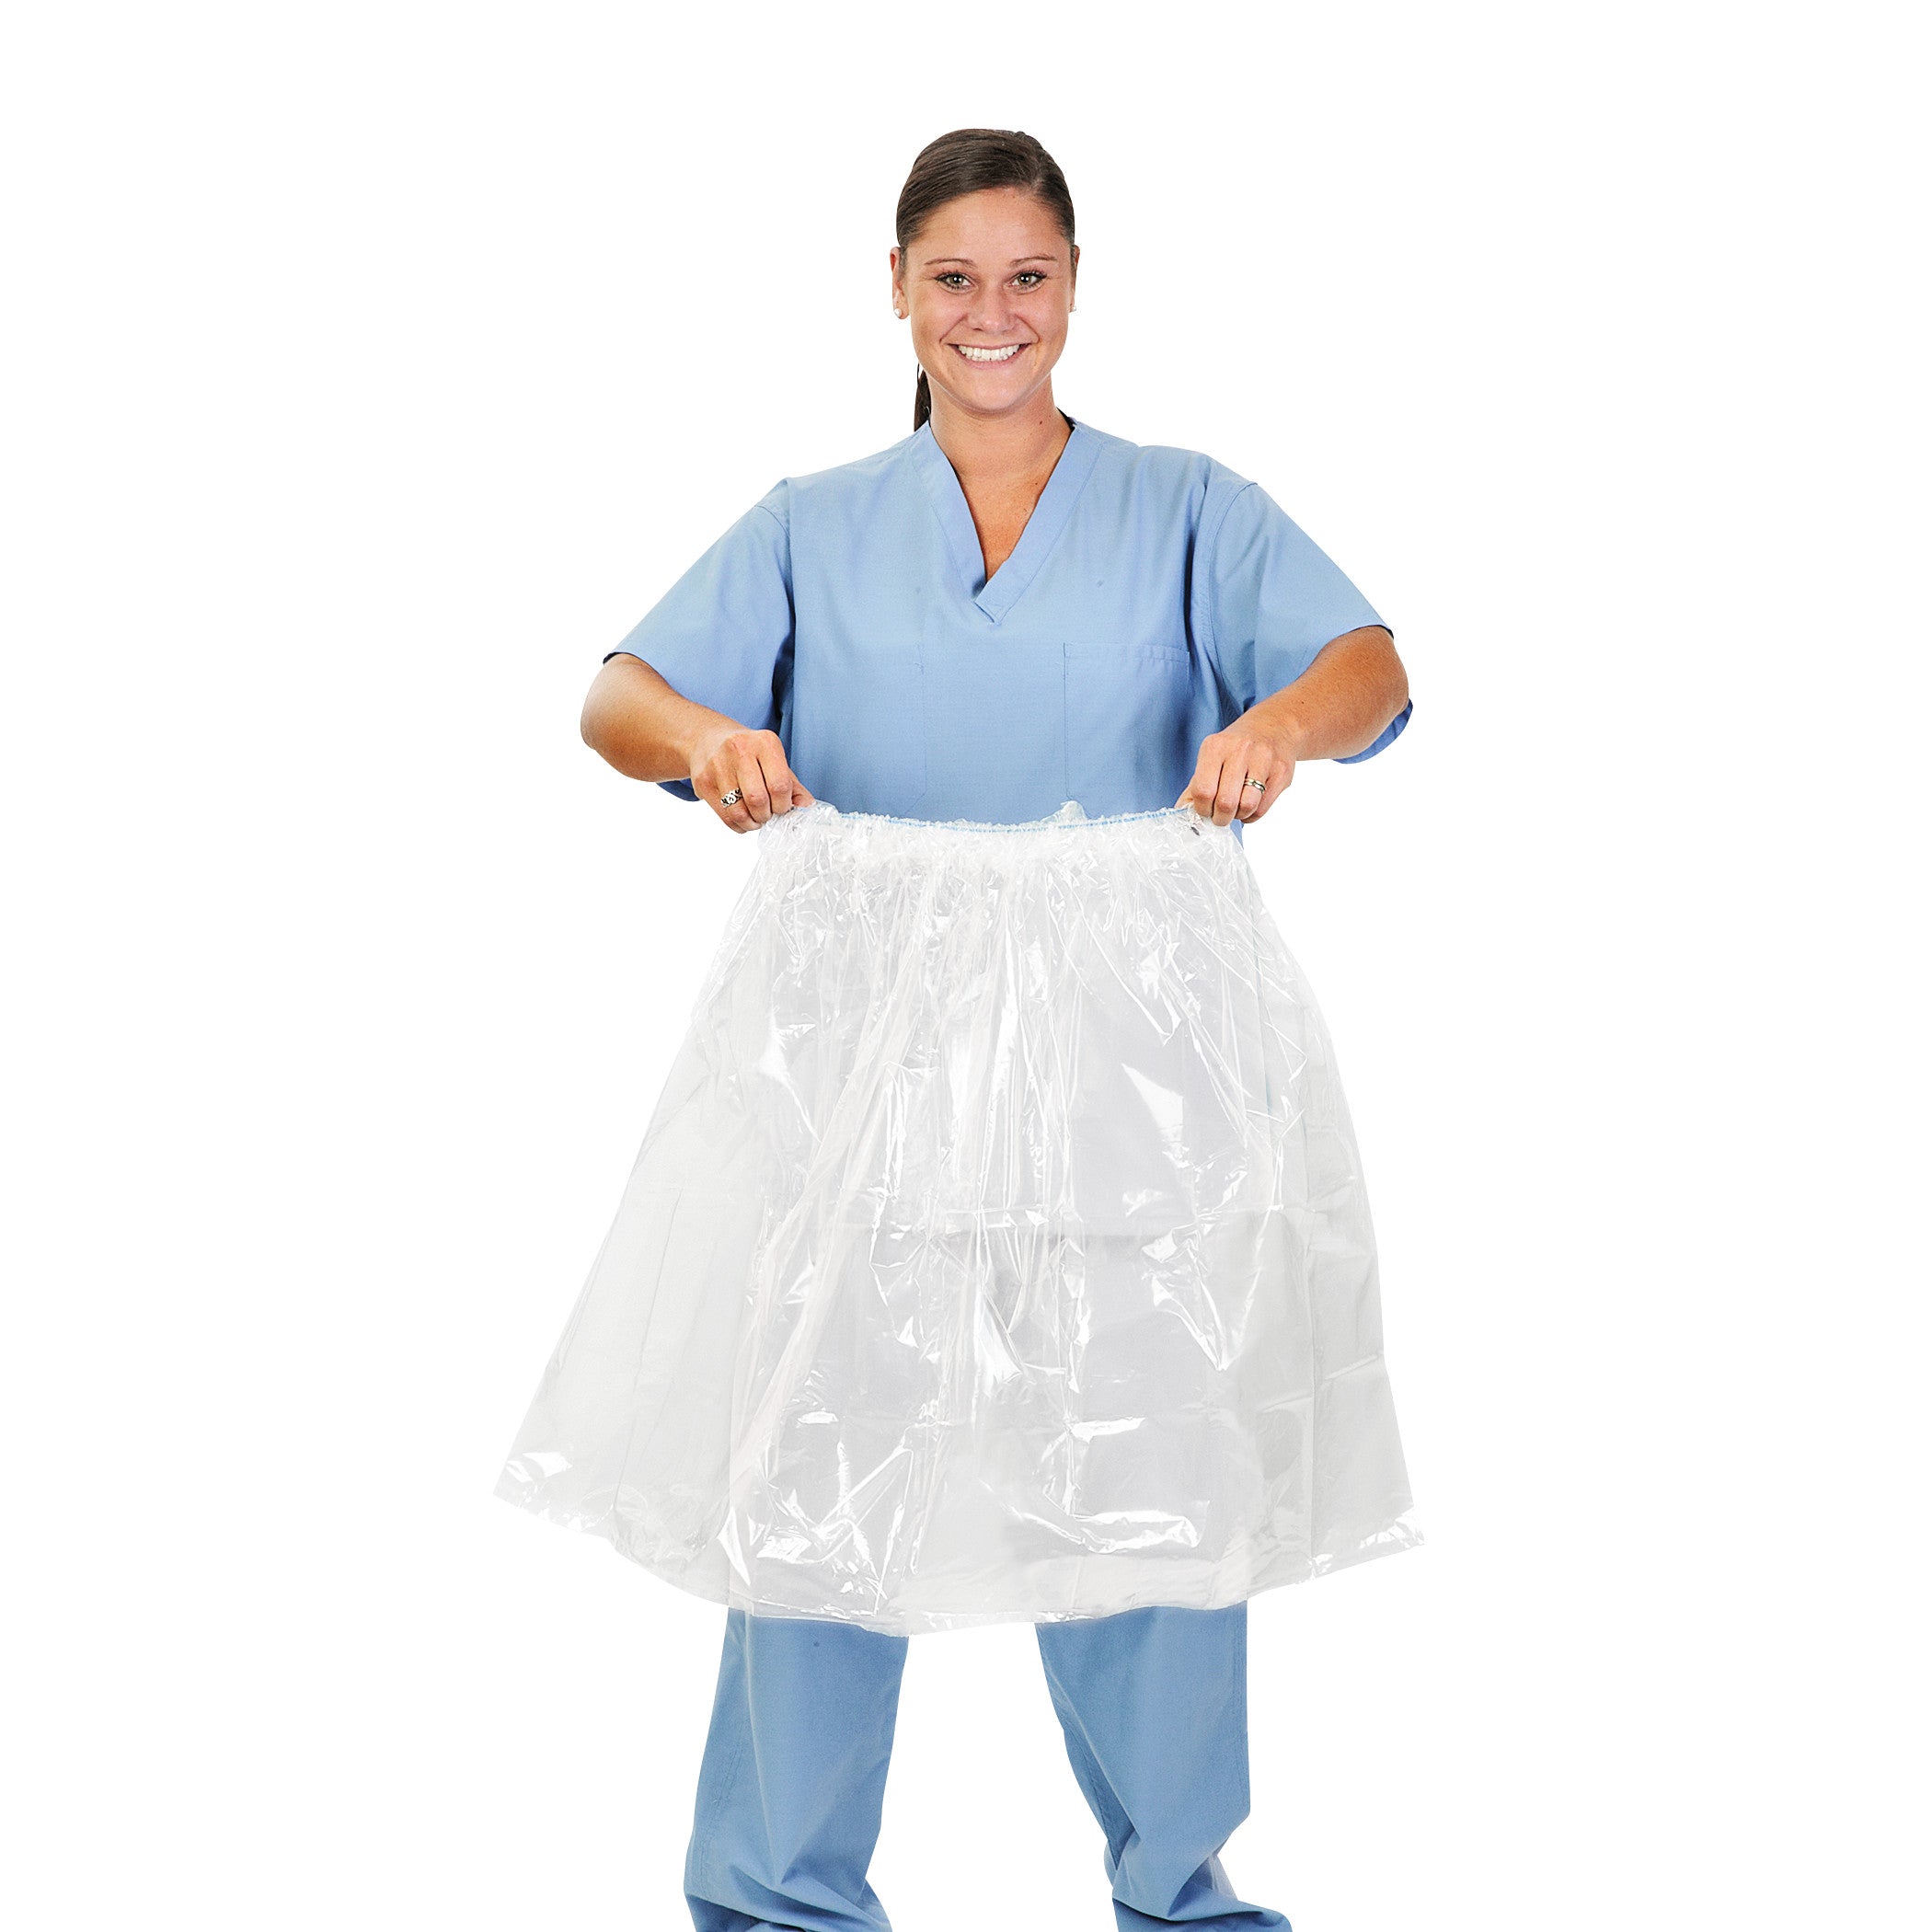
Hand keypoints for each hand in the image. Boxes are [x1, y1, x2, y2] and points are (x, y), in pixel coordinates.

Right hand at [690, 725, 814, 831]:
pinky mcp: (702, 781)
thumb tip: (807, 808)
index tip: (781, 807)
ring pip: (739, 811)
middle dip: (766, 815)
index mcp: (765, 742)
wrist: (708, 739)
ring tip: (755, 818)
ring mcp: (717, 765)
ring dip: (752, 822)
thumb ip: (793, 786)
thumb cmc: (749, 754)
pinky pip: (725, 816)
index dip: (783, 805)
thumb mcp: (775, 762)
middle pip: (758, 799)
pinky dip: (738, 825)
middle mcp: (740, 749)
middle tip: (767, 814)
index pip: (779, 785)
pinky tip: (743, 818)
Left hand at [1175, 718, 1297, 826]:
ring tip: (1236, 810)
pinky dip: (1253, 815)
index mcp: (1215, 747)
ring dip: (1239, 816)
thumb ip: (1195, 786)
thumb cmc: (1237, 748)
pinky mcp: (1281, 772)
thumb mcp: (1212, 757)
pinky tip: (1250, 806)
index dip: (1202, 809)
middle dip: (1220, 818)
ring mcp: (1263, 760)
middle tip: (1220, 816)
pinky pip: (1263, 807)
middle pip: (1225, 802)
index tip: (1205, 811)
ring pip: (1247, 806)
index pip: (1203, 791)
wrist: (1274, 726)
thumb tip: (1182, 813)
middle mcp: (1240, 750)